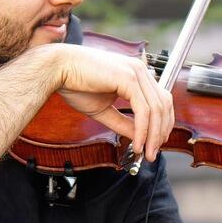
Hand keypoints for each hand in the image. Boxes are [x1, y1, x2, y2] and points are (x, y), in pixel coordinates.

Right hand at [36, 45, 174, 162]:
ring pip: (156, 109)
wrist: (57, 70)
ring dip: (153, 135)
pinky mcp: (128, 78)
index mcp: (136, 74)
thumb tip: (140, 138)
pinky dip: (143, 130)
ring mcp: (136, 72)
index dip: (162, 123)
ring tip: (146, 152)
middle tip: (153, 152)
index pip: (161, 99)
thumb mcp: (104, 110)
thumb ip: (124, 122)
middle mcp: (140, 70)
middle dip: (161, 132)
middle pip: (164, 105)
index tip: (155, 142)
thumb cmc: (76, 84)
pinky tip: (137, 143)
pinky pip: (143, 110)